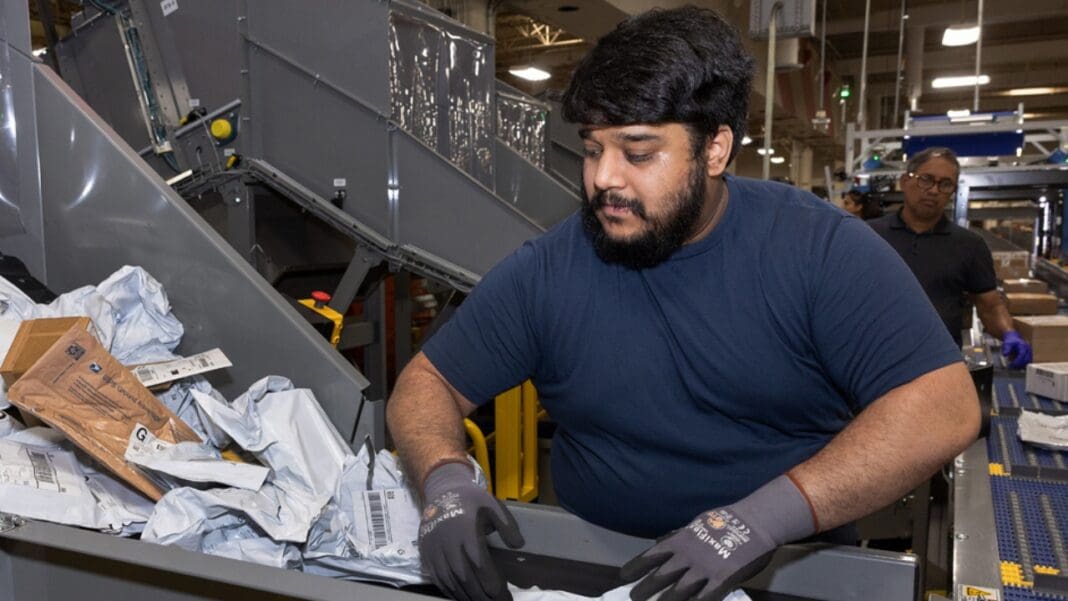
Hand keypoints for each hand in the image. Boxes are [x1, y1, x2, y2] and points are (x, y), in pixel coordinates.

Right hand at [419, 461, 524, 600]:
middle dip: (482, 597)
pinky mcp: (427, 556)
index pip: (481, 567)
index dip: (493, 585)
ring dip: (467, 597)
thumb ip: (507, 526)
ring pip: (451, 583)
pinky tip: (463, 597)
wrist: (441, 491)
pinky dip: (451, 592)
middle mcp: (449, 546)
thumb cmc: (471, 500)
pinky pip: (439, 580)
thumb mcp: (493, 506)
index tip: (505, 597)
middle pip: (466, 580)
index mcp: (468, 534)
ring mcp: (436, 552)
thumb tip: (519, 546)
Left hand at [621, 475, 814, 600]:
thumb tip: (661, 542)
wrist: (754, 523)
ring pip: (679, 591)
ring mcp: (704, 569)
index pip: (651, 556)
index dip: (636, 567)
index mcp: (680, 541)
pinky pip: (705, 597)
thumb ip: (679, 536)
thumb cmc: (725, 521)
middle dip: (645, 589)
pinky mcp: (722, 580)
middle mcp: (688, 556)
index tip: (623, 577)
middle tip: (634, 598)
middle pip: (661, 576)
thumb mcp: (696, 524)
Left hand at [1002, 330, 1032, 368]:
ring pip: (1028, 362)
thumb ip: (1006, 349)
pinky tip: (1016, 366)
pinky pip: (1027, 362)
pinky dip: (1023, 365)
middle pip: (1026, 359)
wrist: (1014, 339)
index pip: (1022, 354)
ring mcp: (1030, 352)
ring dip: (1021, 366)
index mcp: (1023, 346)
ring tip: (1013, 367)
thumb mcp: (1006, 344)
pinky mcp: (1029, 356)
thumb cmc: (1010, 342)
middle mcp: (1028, 349)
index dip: (1017, 361)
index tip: (1012, 365)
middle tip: (1011, 367)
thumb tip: (1005, 354)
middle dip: (1019, 364)